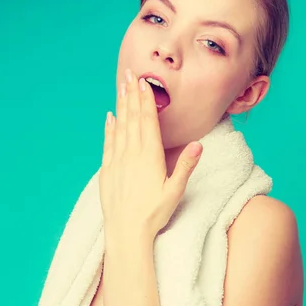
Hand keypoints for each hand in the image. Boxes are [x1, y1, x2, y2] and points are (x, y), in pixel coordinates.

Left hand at [99, 68, 202, 240]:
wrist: (125, 231)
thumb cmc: (153, 214)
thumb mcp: (175, 191)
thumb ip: (186, 166)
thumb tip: (198, 144)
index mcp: (150, 156)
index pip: (148, 121)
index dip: (146, 100)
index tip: (144, 82)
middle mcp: (131, 153)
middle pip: (132, 118)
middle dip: (132, 95)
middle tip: (130, 74)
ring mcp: (117, 160)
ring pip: (119, 126)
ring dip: (121, 105)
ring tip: (121, 87)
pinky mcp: (107, 170)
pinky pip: (108, 142)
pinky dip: (109, 127)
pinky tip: (110, 116)